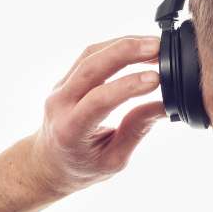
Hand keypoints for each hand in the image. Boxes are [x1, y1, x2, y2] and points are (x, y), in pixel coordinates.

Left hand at [29, 35, 165, 195]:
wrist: (48, 163)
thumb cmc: (81, 167)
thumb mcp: (113, 160)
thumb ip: (136, 131)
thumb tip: (164, 105)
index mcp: (71, 129)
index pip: (99, 100)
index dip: (128, 86)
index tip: (157, 79)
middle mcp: (61, 104)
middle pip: (91, 66)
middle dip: (126, 52)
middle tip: (158, 47)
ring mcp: (60, 87)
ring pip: (91, 54)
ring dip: (124, 44)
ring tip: (155, 45)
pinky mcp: (67, 78)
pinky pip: (91, 55)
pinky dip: (116, 47)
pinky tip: (139, 47)